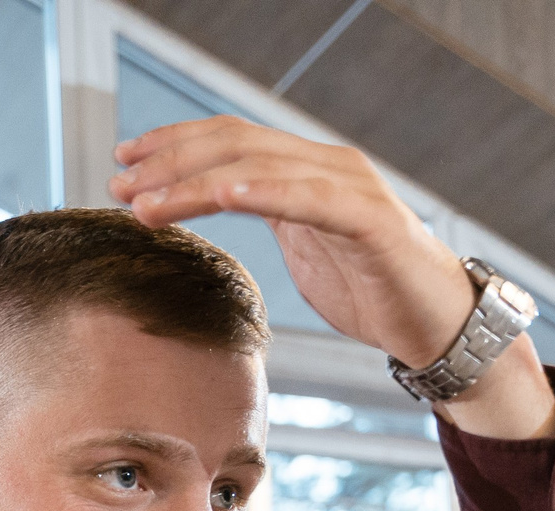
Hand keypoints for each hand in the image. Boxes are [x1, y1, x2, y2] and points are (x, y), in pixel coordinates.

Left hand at [109, 117, 554, 439]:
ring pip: (261, 167)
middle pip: (235, 146)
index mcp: (305, 171)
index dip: (174, 146)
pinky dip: (265, 190)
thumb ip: (266, 219)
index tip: (123, 163)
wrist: (435, 325)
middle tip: (119, 183)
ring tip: (147, 202)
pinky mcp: (371, 221)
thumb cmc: (371, 290)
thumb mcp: (303, 247)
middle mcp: (326, 166)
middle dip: (169, 162)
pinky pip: (310, 197)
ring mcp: (350, 188)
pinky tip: (223, 194)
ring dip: (196, 182)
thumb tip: (210, 214)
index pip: (230, 141)